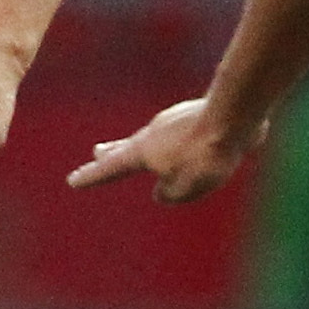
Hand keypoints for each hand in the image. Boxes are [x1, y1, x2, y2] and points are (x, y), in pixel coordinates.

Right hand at [66, 94, 263, 203]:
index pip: (111, 169)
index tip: (72, 181)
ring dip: (146, 147)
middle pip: (128, 146)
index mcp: (144, 152)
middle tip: (97, 152)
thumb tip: (163, 193)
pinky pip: (182, 135)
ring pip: (154, 138)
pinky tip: (190, 144)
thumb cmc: (208, 154)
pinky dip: (177, 143)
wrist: (236, 114)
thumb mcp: (186, 187)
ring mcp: (174, 122)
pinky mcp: (197, 118)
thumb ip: (169, 194)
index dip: (91, 178)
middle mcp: (153, 134)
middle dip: (112, 153)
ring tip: (149, 154)